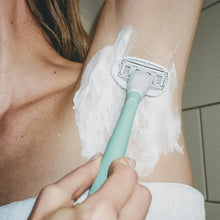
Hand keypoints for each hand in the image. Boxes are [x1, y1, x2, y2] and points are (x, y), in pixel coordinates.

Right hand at [29, 154, 150, 219]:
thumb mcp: (52, 201)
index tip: (116, 162)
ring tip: (102, 208)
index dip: (121, 165)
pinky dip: (124, 216)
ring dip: (125, 202)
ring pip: (140, 210)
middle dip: (126, 184)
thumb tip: (99, 159)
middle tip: (108, 186)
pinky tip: (104, 219)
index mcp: (98, 215)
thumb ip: (79, 175)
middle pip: (142, 194)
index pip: (128, 177)